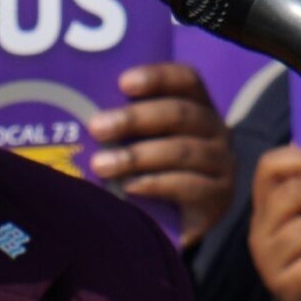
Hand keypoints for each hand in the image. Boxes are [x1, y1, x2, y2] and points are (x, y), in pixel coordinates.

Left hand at [85, 63, 235, 243]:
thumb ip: (121, 124)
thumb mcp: (136, 141)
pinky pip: (188, 186)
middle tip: (96, 128)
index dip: (157, 77)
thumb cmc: (146, 169)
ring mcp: (221, 164)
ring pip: (182, 151)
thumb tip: (79, 111)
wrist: (172, 223)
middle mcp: (215, 130)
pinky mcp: (218, 198)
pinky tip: (128, 188)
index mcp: (196, 105)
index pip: (185, 79)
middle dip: (134, 119)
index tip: (122, 83)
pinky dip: (154, 185)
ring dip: (137, 156)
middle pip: (180, 114)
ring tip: (100, 165)